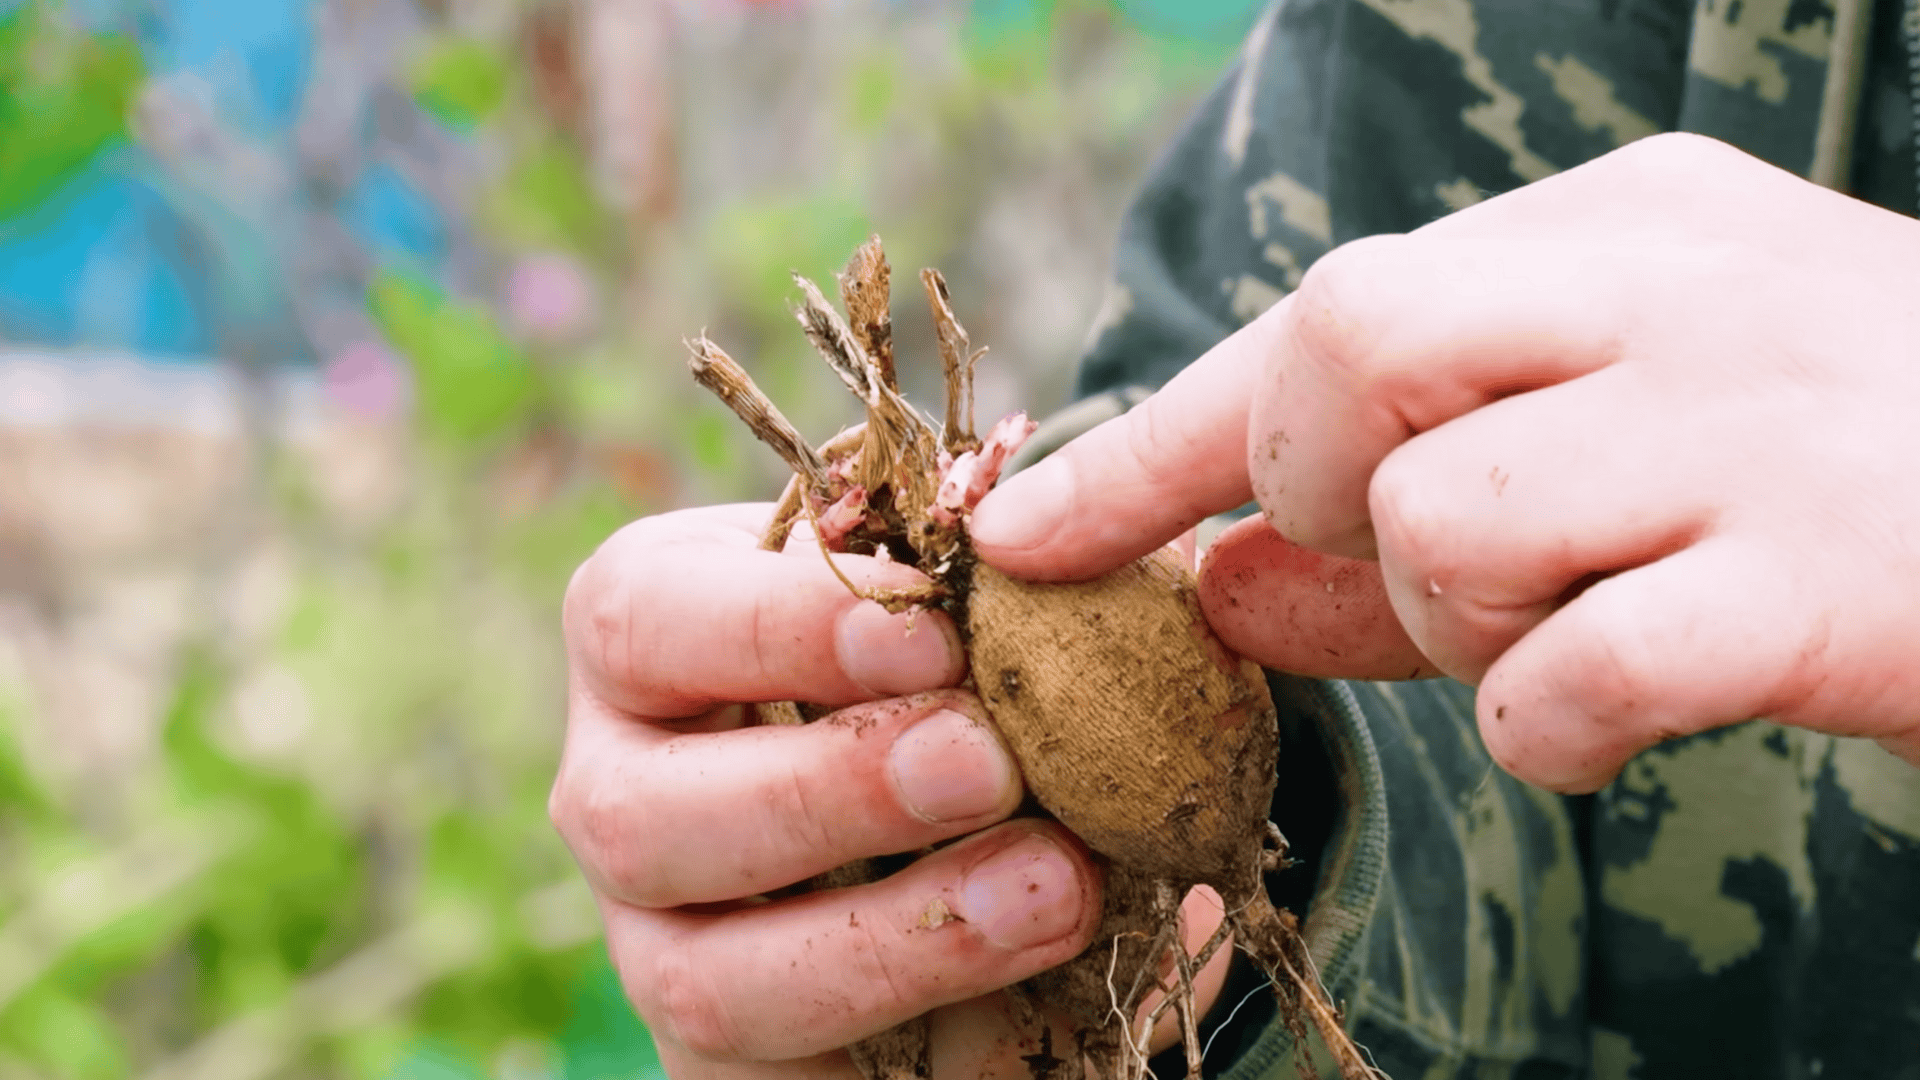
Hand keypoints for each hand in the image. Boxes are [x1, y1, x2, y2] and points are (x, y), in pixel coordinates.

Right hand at [550, 504, 1225, 1079]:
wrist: (984, 813)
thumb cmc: (959, 663)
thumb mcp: (958, 602)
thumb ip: (982, 579)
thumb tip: (1067, 557)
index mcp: (648, 641)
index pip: (641, 617)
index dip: (777, 626)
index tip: (935, 630)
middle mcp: (623, 794)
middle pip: (640, 816)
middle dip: (823, 792)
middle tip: (985, 763)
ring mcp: (663, 942)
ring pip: (701, 983)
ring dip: (885, 943)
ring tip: (1053, 887)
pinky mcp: (730, 1062)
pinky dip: (937, 1041)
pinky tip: (1051, 987)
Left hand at [971, 133, 1919, 791]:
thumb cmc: (1850, 478)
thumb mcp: (1620, 454)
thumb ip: (1405, 529)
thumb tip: (1211, 585)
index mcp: (1622, 228)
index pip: (1323, 311)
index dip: (1153, 436)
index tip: (1022, 528)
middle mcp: (1678, 286)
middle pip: (1354, 342)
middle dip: (1309, 481)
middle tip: (1389, 551)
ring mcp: (1754, 422)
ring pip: (1442, 514)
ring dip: (1444, 620)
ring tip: (1554, 632)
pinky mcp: (1824, 577)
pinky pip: (1573, 667)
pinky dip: (1544, 725)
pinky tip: (1614, 721)